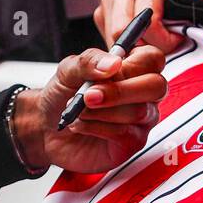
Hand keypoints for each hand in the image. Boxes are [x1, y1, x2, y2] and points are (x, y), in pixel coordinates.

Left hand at [13, 45, 166, 172]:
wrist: (46, 126)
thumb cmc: (63, 94)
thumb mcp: (68, 70)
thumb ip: (90, 61)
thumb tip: (113, 63)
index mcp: (134, 68)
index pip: (153, 58)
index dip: (133, 64)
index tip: (109, 69)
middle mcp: (143, 93)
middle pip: (156, 86)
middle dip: (120, 90)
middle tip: (89, 95)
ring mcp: (141, 119)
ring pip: (138, 112)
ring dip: (101, 111)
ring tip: (79, 111)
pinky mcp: (132, 143)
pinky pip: (125, 133)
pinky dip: (97, 127)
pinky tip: (81, 124)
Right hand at [94, 0, 202, 53]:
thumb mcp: (190, 10)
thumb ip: (179, 28)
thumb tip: (159, 53)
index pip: (147, 24)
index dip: (163, 42)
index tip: (176, 41)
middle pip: (122, 31)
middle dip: (142, 48)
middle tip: (160, 49)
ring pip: (112, 37)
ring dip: (132, 48)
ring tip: (150, 42)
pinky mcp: (100, 9)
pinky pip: (107, 37)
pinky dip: (123, 46)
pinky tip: (138, 40)